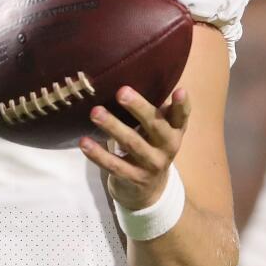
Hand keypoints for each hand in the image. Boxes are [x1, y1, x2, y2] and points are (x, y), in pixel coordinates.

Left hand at [78, 86, 190, 210]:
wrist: (149, 191)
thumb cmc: (151, 146)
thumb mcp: (159, 130)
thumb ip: (155, 109)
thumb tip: (136, 74)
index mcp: (174, 131)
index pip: (181, 116)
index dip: (181, 104)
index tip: (179, 90)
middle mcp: (168, 147)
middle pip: (155, 125)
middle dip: (139, 108)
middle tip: (121, 91)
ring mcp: (152, 164)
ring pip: (132, 143)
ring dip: (112, 126)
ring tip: (95, 112)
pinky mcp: (134, 178)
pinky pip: (114, 165)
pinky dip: (98, 154)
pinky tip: (84, 142)